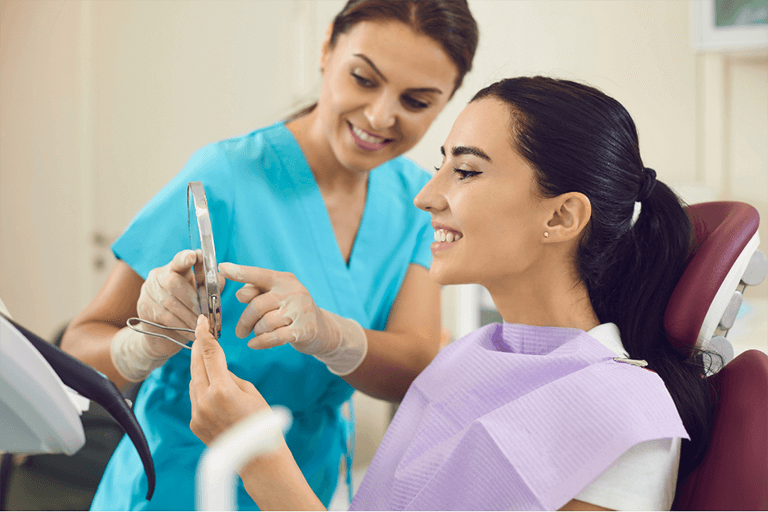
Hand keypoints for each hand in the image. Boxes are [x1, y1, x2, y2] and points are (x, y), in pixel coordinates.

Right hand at [137, 250, 223, 356]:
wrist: (163, 333)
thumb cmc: (187, 309)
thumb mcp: (201, 295)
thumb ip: (211, 286)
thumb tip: (218, 279)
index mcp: (176, 267)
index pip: (180, 259)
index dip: (185, 258)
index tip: (193, 256)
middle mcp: (159, 275)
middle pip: (174, 282)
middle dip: (193, 300)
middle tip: (205, 314)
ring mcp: (149, 290)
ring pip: (170, 302)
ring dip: (189, 316)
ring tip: (202, 326)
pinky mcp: (143, 306)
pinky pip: (165, 316)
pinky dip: (182, 325)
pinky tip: (191, 333)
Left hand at [189, 315, 269, 445]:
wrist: (258, 459)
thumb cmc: (263, 424)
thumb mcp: (251, 392)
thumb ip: (229, 377)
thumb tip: (217, 369)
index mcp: (222, 389)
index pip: (209, 354)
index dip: (203, 334)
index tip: (201, 322)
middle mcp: (205, 401)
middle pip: (196, 365)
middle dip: (199, 348)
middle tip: (202, 334)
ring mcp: (197, 414)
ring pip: (194, 382)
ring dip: (201, 371)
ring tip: (215, 369)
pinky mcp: (195, 423)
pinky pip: (195, 398)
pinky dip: (203, 390)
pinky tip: (217, 393)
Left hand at [218, 262, 337, 353]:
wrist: (323, 330)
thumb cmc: (292, 311)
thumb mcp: (276, 297)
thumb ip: (257, 292)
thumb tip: (240, 294)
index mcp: (283, 280)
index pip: (259, 275)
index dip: (240, 272)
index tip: (222, 268)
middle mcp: (293, 291)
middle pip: (257, 305)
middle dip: (245, 321)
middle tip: (240, 332)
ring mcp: (301, 310)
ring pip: (265, 323)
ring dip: (257, 332)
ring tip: (259, 334)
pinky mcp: (304, 329)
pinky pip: (274, 337)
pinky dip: (261, 343)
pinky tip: (254, 345)